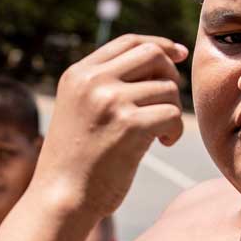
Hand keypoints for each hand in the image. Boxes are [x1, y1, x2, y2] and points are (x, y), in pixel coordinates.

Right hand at [34, 34, 187, 218]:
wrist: (60, 198)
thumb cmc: (76, 162)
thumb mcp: (80, 110)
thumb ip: (107, 85)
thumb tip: (160, 62)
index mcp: (78, 74)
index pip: (128, 41)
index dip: (160, 44)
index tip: (179, 55)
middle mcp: (92, 81)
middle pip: (153, 55)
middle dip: (170, 75)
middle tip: (168, 104)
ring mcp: (110, 100)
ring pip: (167, 89)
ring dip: (171, 111)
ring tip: (159, 134)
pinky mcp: (129, 125)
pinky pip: (172, 115)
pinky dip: (175, 130)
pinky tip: (163, 144)